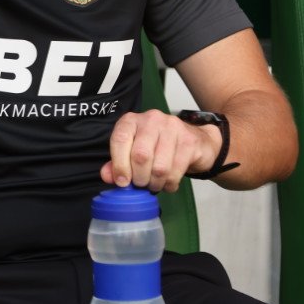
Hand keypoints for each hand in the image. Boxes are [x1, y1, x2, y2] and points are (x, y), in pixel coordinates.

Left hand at [100, 110, 219, 192]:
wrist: (196, 141)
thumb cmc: (159, 147)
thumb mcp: (133, 152)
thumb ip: (117, 164)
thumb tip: (107, 176)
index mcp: (132, 120)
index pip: (120, 140)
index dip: (119, 165)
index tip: (122, 182)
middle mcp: (152, 119)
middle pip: (140, 156)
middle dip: (139, 177)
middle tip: (141, 184)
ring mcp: (173, 127)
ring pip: (159, 167)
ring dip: (155, 183)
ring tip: (154, 184)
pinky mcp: (189, 141)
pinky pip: (176, 171)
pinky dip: (170, 184)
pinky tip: (168, 183)